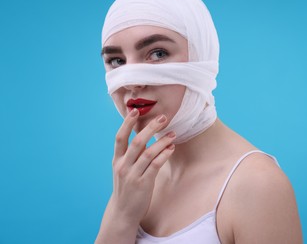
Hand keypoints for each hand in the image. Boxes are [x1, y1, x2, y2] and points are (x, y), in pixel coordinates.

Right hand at [96, 109, 175, 242]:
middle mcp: (123, 166)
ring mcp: (132, 175)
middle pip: (136, 142)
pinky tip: (171, 148)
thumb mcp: (123, 169)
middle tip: (163, 118)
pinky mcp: (143, 183)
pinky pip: (155, 165)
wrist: (123, 212)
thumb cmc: (126, 187)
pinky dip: (164, 154)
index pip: (120, 138)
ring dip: (162, 141)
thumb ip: (130, 154)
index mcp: (117, 160)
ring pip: (148, 153)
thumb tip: (143, 136)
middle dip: (150, 128)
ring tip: (173, 134)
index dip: (127, 123)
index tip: (134, 111)